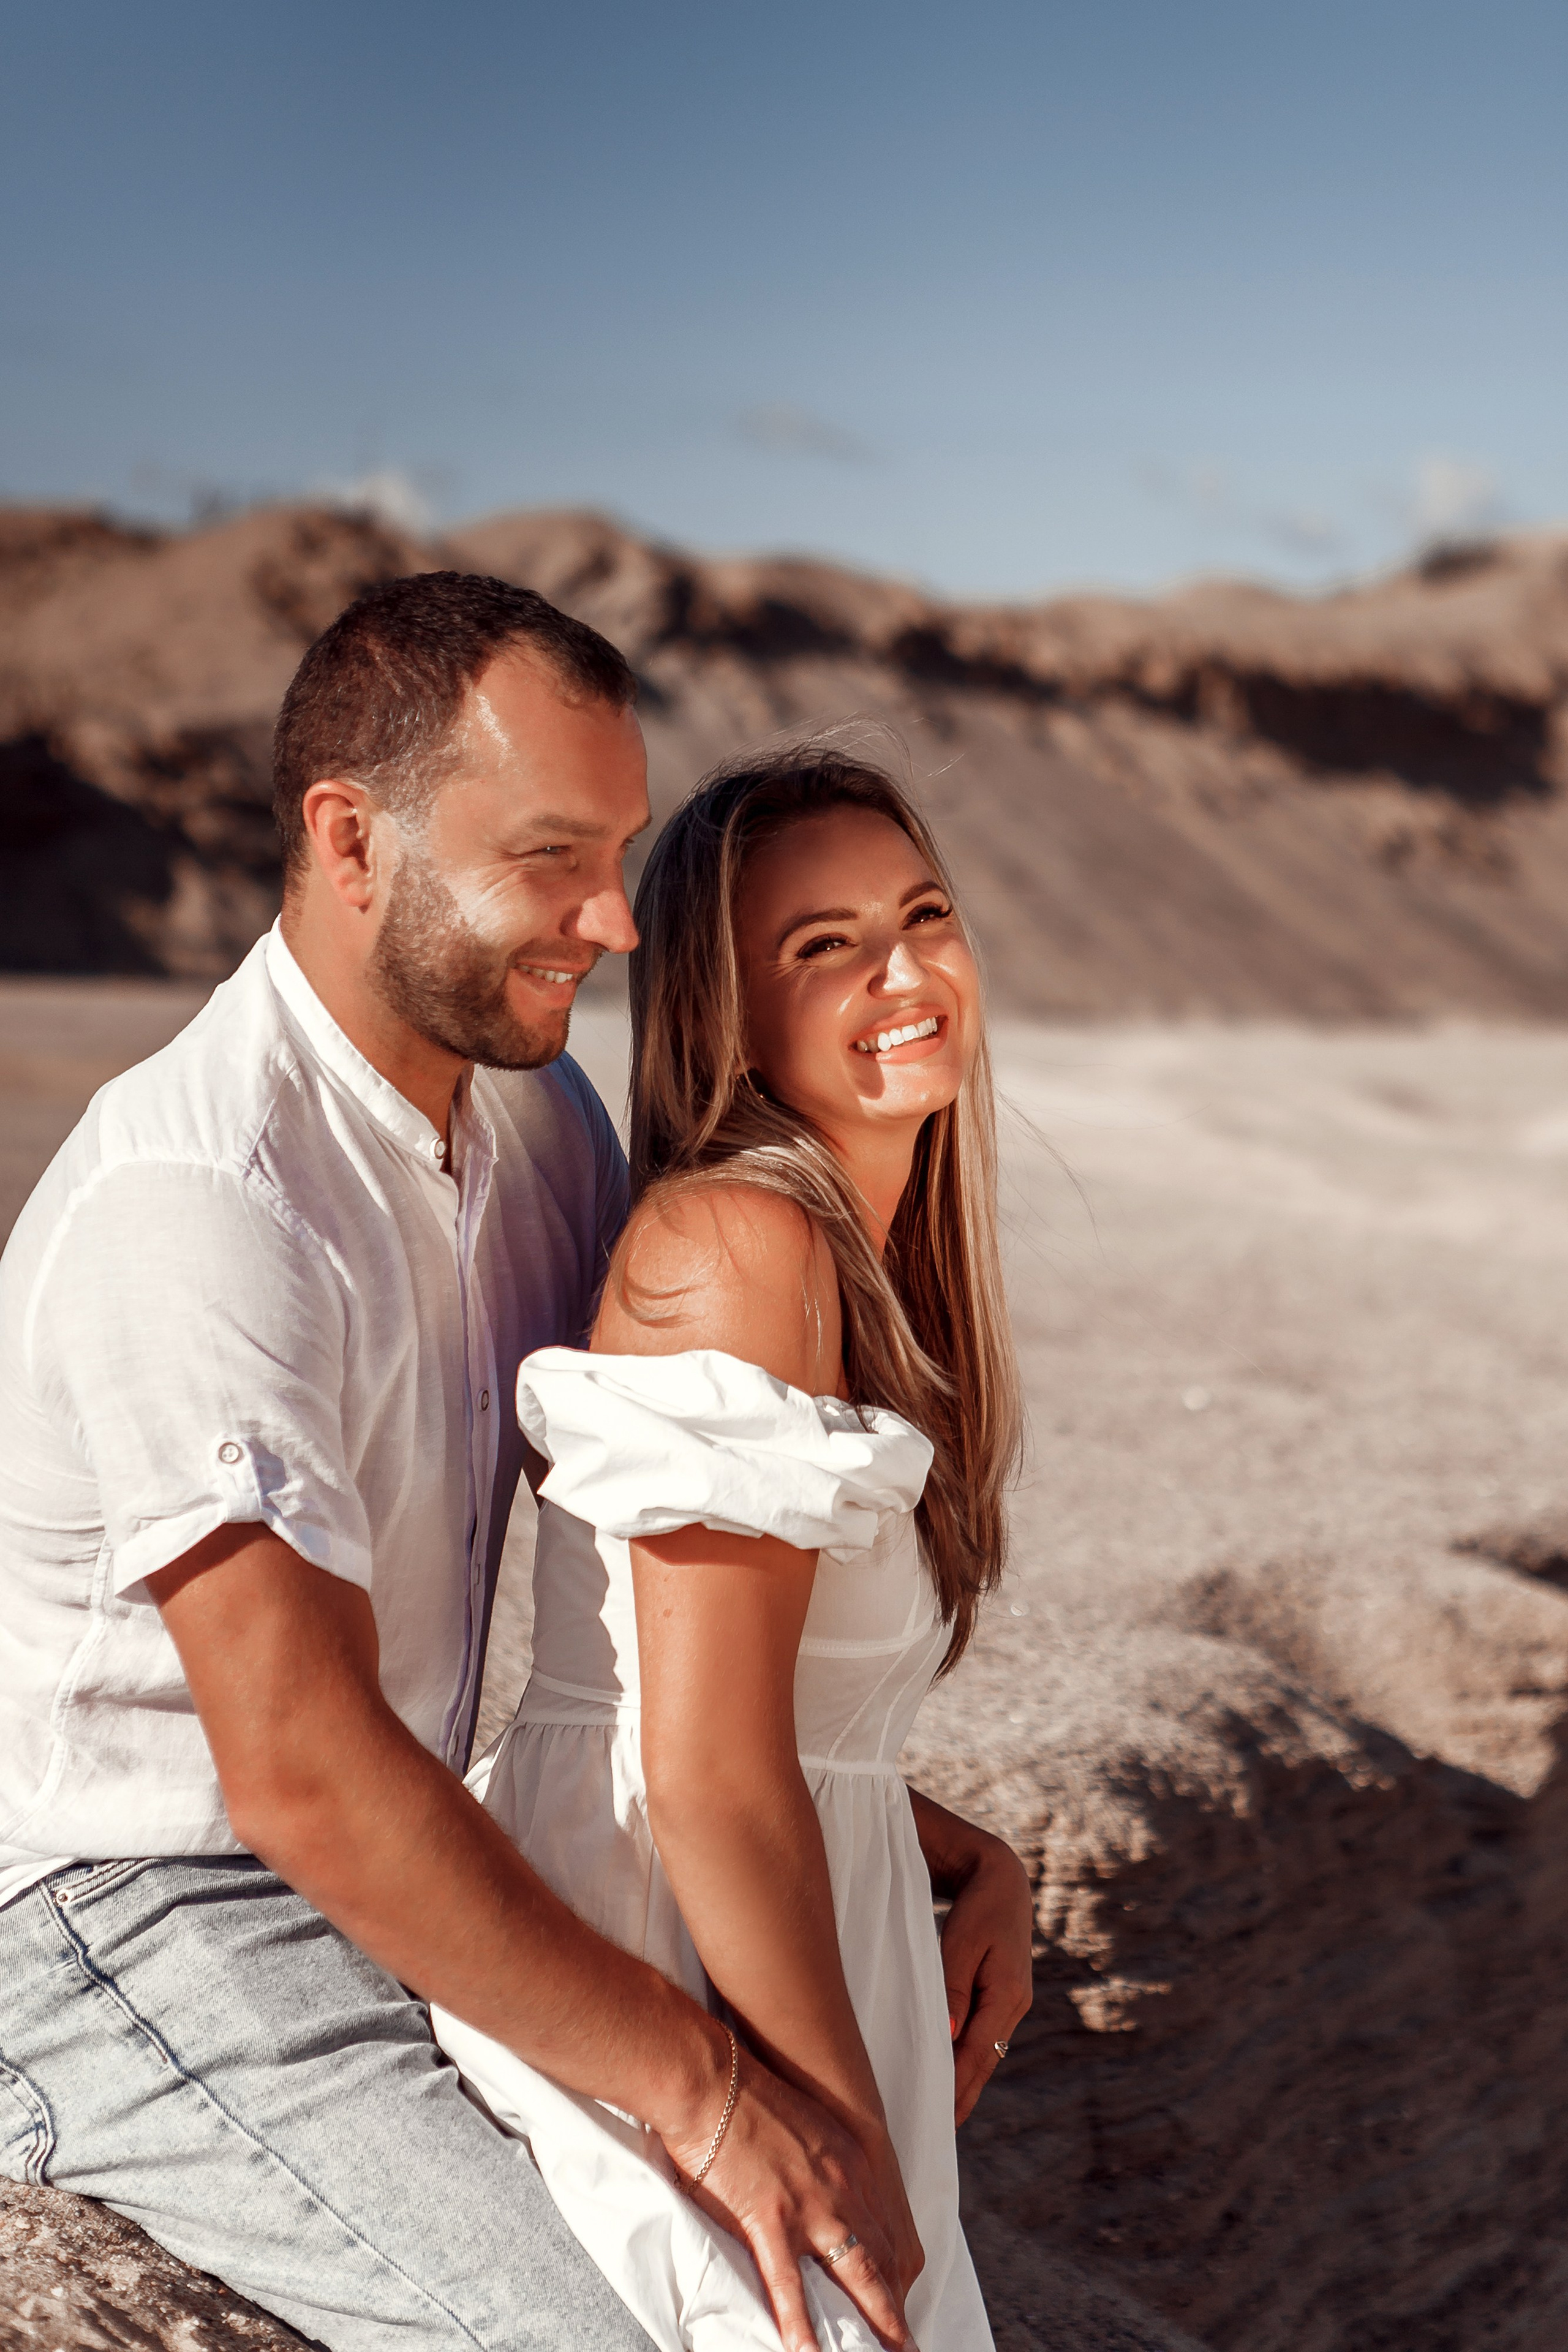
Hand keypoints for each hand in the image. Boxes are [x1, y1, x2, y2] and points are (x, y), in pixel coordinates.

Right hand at [661, 2037, 913, 2351]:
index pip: (888, 2230)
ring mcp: (810, 2206)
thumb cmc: (751, 2096)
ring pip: (857, 2275)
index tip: (903, 2300)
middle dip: (898, 2307)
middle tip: (909, 2346)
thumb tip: (822, 2191)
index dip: (898, 2272)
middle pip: (884, 2258)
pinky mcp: (769, 2218)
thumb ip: (824, 2162)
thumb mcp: (808, 2126)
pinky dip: (801, 2328)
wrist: (712, 2079)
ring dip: (877, 2322)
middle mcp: (844, 2188)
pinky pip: (789, 2287)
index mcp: (853, 2164)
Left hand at [906, 1789, 1033, 2127]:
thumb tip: (946, 2037)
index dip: (957, 2088)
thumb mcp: (960, 1941)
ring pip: (986, 2053)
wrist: (1001, 1878)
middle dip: (963, 2097)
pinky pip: (985, 2037)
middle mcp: (1015, 2005)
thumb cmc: (976, 1906)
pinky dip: (969, 2059)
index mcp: (1008, 1995)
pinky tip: (953, 2073)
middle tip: (935, 2133)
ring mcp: (1012, 2002)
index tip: (937, 2120)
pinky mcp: (1003, 1996)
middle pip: (985, 2062)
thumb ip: (952, 1988)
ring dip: (966, 2082)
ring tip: (941, 2115)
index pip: (977, 2054)